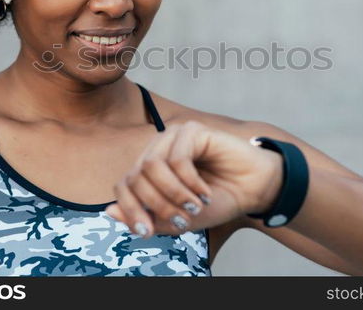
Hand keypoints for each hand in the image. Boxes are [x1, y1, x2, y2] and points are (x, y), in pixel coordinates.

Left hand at [105, 120, 282, 237]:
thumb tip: (108, 212)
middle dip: (156, 204)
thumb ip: (147, 217)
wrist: (254, 190)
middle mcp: (158, 148)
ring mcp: (174, 136)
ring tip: (196, 206)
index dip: (129, 209)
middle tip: (182, 220)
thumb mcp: (179, 219)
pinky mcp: (193, 130)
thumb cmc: (218, 201)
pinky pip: (178, 159)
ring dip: (173, 194)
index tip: (146, 232)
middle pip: (136, 176)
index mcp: (150, 168)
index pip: (124, 184)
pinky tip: (205, 193)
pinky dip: (190, 183)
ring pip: (153, 166)